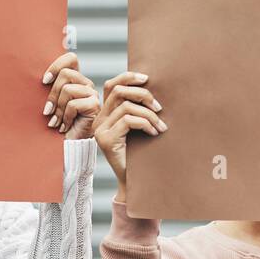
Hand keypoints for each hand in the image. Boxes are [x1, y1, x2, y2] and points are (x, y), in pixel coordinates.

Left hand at [41, 53, 98, 140]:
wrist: (67, 145)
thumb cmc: (56, 125)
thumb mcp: (50, 102)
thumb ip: (49, 87)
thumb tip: (41, 76)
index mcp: (76, 80)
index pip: (71, 59)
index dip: (56, 65)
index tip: (44, 81)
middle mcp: (86, 84)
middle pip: (66, 74)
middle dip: (52, 95)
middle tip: (47, 112)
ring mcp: (92, 94)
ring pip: (68, 89)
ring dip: (58, 109)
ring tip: (56, 122)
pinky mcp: (94, 105)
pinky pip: (73, 104)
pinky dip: (65, 117)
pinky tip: (65, 126)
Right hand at [91, 71, 166, 192]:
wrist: (136, 181)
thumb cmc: (141, 154)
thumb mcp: (139, 127)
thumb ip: (138, 109)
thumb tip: (151, 87)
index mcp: (105, 114)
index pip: (111, 85)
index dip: (128, 77)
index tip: (148, 79)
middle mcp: (98, 120)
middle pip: (118, 91)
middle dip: (143, 95)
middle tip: (160, 108)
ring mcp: (100, 130)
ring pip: (126, 107)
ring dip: (149, 115)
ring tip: (161, 127)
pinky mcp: (106, 140)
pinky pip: (128, 121)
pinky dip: (145, 124)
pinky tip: (154, 133)